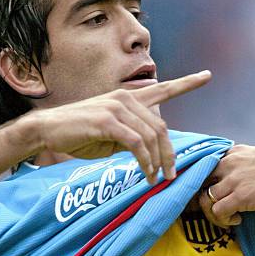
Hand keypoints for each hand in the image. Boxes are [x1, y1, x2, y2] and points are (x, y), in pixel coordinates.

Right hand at [20, 71, 211, 184]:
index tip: (207, 76)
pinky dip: (144, 161)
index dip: (187, 83)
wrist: (47, 130)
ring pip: (151, 136)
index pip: (163, 88)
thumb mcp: (111, 135)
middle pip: (161, 127)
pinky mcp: (107, 121)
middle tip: (170, 175)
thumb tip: (149, 151)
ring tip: (155, 179)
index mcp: (128, 98)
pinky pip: (136, 144)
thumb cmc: (78, 135)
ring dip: (157, 162)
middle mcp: (125, 98)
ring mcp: (117, 108)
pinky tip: (145, 173)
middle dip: (169, 154)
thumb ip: (132, 136)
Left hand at [199, 144, 254, 226]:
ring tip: (230, 218)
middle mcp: (228, 163)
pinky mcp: (240, 196)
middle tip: (214, 211)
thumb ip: (242, 167)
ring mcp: (233, 179)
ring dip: (213, 214)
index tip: (208, 197)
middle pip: (197, 183)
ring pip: (204, 200)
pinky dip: (224, 220)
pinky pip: (217, 212)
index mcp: (232, 152)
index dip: (201, 185)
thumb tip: (232, 184)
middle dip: (201, 200)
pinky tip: (238, 220)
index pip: (202, 167)